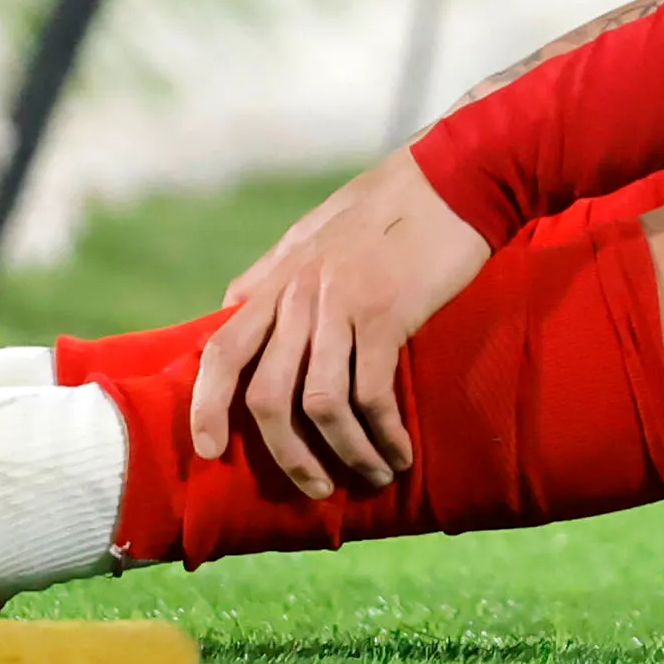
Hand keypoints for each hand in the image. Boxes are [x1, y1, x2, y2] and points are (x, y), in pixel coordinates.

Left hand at [188, 147, 487, 496]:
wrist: (457, 175)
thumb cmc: (393, 200)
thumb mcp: (317, 227)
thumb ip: (273, 271)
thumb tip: (231, 302)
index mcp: (281, 278)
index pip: (222, 350)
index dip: (207, 405)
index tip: (210, 450)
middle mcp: (301, 294)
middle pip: (266, 395)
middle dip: (285, 455)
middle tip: (312, 488)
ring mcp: (342, 304)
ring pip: (319, 405)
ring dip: (344, 454)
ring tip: (372, 477)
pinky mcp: (388, 314)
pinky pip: (372, 394)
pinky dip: (384, 435)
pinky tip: (401, 452)